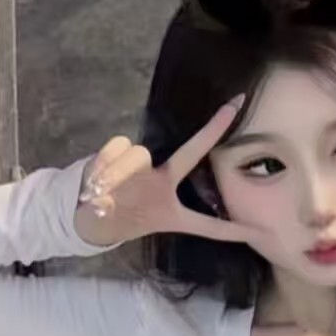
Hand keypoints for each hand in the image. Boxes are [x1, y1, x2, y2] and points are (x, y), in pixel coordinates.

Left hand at [73, 99, 256, 248]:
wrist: (79, 221)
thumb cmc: (118, 217)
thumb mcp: (146, 216)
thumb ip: (160, 192)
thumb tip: (158, 169)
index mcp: (168, 213)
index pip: (207, 225)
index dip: (232, 230)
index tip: (256, 231)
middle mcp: (158, 194)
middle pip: (190, 152)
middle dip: (213, 127)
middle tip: (232, 105)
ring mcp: (137, 178)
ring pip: (140, 152)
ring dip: (126, 161)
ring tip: (110, 181)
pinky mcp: (113, 164)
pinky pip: (118, 147)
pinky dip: (108, 156)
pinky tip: (98, 175)